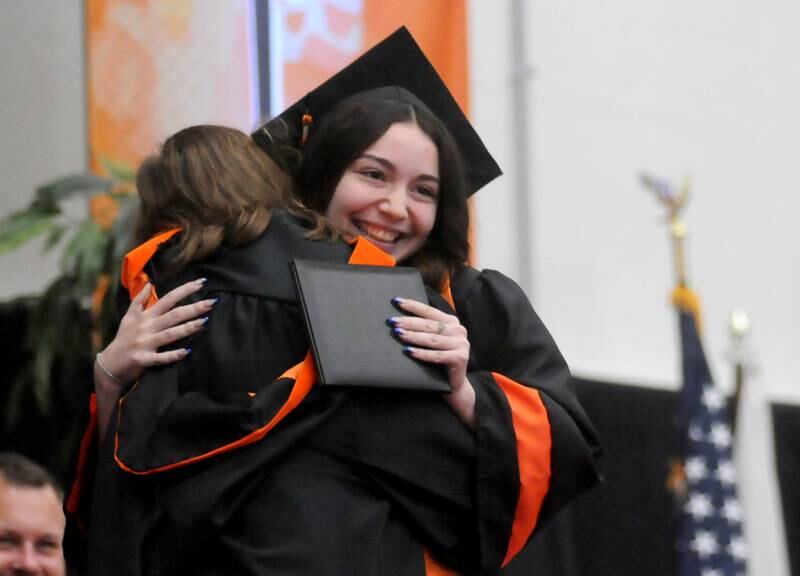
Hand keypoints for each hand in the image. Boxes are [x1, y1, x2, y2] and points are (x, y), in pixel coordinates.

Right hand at [97, 278, 214, 389]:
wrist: (109, 365)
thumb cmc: (123, 339)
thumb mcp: (128, 317)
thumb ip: (139, 300)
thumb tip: (150, 283)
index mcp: (145, 316)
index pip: (168, 299)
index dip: (184, 290)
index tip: (201, 283)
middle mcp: (146, 327)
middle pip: (173, 315)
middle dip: (193, 308)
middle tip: (212, 302)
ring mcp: (145, 343)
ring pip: (169, 334)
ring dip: (187, 328)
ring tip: (204, 322)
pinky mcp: (143, 359)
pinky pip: (161, 358)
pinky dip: (173, 355)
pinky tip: (188, 351)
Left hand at [389, 297, 475, 427]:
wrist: (454, 385)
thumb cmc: (438, 361)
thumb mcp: (433, 341)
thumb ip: (425, 328)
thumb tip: (399, 318)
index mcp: (452, 322)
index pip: (429, 311)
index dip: (413, 306)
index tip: (396, 301)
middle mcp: (459, 330)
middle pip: (429, 325)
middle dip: (409, 322)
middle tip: (392, 321)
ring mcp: (462, 344)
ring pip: (432, 339)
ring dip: (413, 336)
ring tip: (398, 333)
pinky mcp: (460, 358)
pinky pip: (436, 355)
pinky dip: (421, 353)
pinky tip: (408, 351)